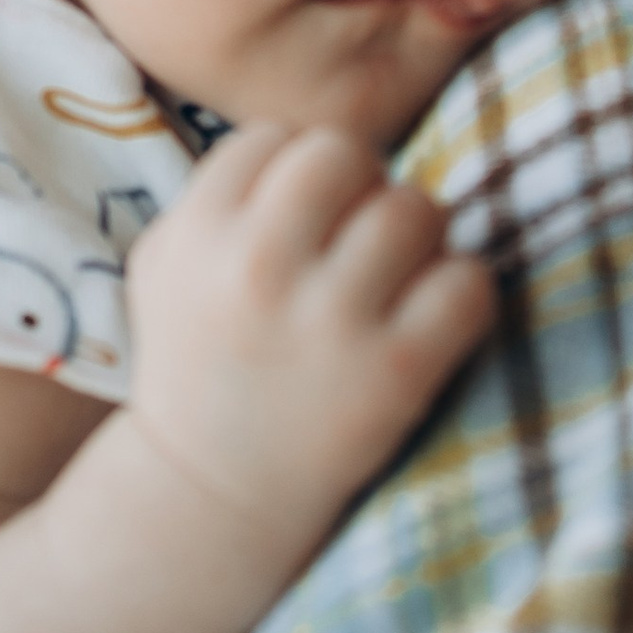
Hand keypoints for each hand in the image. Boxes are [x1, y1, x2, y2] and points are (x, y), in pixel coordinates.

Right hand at [123, 125, 493, 548]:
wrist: (210, 495)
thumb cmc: (197, 363)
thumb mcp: (164, 263)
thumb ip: (217, 192)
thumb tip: (303, 140)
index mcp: (197, 233)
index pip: (276, 137)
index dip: (297, 170)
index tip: (300, 220)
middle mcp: (259, 267)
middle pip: (346, 153)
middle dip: (363, 186)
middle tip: (360, 235)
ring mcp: (331, 321)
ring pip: (416, 208)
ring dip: (418, 238)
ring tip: (397, 279)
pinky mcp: (398, 373)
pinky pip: (467, 283)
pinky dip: (461, 295)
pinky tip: (431, 320)